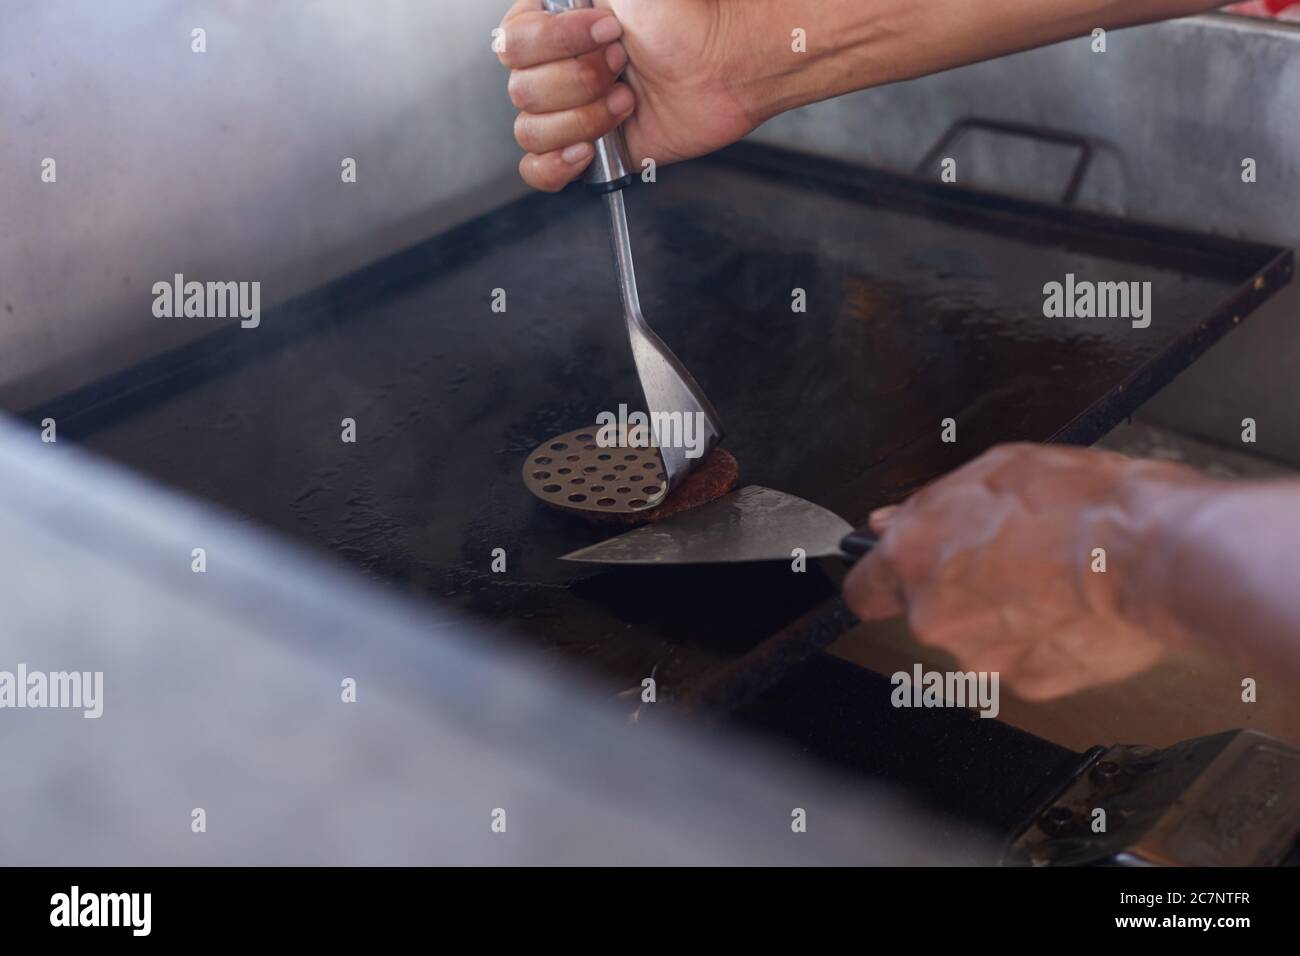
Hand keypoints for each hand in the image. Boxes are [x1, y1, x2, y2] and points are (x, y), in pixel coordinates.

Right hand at [496, 0, 761, 190]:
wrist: (727, 65)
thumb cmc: (685, 17)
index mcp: (551, 25)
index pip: (512, 44)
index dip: (558, 44)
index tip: (608, 29)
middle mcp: (554, 68)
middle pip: (521, 91)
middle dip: (581, 81)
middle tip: (625, 65)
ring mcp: (568, 112)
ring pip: (531, 131)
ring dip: (584, 119)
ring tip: (627, 102)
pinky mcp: (587, 153)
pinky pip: (537, 170)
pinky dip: (555, 165)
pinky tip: (585, 151)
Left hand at [843, 444, 1214, 699]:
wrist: (1155, 554)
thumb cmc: (1082, 504)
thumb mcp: (994, 471)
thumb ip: (930, 505)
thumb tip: (890, 521)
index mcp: (913, 556)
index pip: (862, 589)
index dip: (881, 581)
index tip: (895, 578)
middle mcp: (935, 615)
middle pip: (925, 613)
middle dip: (957, 592)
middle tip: (1005, 559)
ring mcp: (980, 655)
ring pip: (976, 639)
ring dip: (1001, 616)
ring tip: (1047, 578)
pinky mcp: (1028, 682)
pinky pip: (1022, 660)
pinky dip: (1041, 640)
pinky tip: (1068, 606)